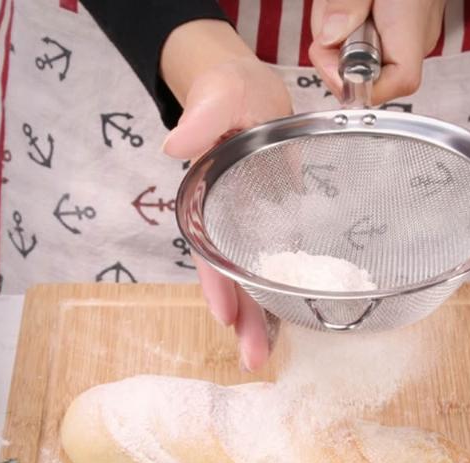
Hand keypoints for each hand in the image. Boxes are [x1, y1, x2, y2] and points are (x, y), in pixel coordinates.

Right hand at [161, 20, 291, 370]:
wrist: (255, 97)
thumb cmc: (231, 94)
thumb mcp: (219, 96)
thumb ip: (202, 117)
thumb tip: (175, 146)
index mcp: (209, 202)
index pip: (209, 249)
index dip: (216, 283)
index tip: (225, 317)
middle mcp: (228, 224)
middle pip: (232, 278)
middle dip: (243, 320)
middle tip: (254, 361)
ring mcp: (252, 230)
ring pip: (255, 280)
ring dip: (263, 318)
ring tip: (268, 355)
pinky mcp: (278, 228)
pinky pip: (279, 266)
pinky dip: (283, 294)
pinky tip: (294, 318)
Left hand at [309, 0, 445, 103]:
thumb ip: (347, 2)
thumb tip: (330, 37)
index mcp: (411, 22)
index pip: (397, 82)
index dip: (360, 84)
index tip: (331, 62)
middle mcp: (416, 36)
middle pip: (373, 75)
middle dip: (338, 55)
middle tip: (328, 23)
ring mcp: (410, 34)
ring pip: (366, 58)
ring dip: (340, 38)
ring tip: (339, 5)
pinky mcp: (400, 29)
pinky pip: (370, 42)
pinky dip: (350, 28)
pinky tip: (350, 7)